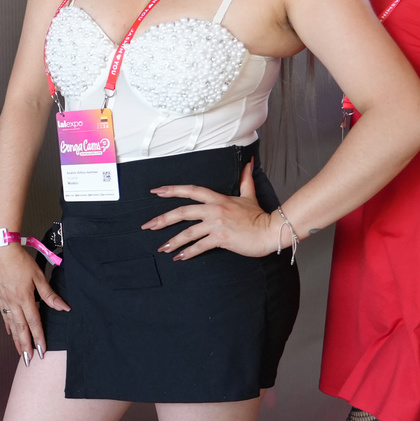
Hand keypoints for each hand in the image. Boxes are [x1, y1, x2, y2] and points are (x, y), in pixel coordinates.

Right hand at [0, 240, 68, 364]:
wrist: (1, 250)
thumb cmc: (20, 261)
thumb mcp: (38, 276)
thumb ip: (49, 294)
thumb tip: (63, 307)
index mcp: (24, 298)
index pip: (34, 323)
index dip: (38, 338)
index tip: (42, 351)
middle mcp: (13, 303)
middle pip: (21, 329)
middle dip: (25, 346)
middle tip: (28, 360)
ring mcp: (5, 301)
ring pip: (11, 325)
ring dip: (16, 340)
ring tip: (19, 352)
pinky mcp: (0, 297)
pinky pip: (4, 315)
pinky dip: (8, 326)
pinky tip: (9, 332)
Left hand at [144, 162, 282, 259]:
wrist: (271, 231)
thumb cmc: (259, 216)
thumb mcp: (249, 195)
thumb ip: (246, 180)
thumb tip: (248, 163)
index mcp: (218, 199)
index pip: (191, 190)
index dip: (172, 190)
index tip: (156, 191)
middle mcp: (214, 210)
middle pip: (182, 212)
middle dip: (162, 219)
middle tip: (148, 226)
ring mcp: (217, 224)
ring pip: (188, 232)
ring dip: (172, 241)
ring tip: (162, 248)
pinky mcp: (221, 239)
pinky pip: (200, 246)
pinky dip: (188, 253)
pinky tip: (179, 257)